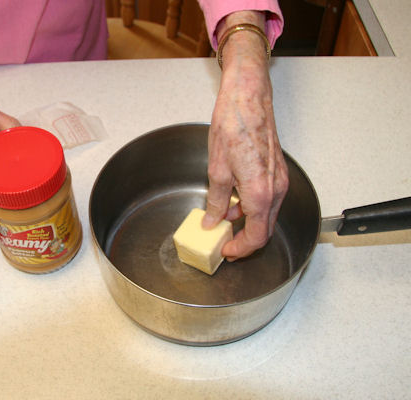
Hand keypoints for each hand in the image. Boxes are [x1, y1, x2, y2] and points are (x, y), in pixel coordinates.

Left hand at [202, 13, 288, 260]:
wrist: (248, 99)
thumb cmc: (234, 126)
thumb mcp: (217, 170)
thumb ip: (217, 201)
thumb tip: (213, 220)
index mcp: (260, 193)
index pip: (255, 236)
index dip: (240, 249)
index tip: (226, 251)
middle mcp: (275, 189)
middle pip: (264, 229)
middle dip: (244, 240)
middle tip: (224, 242)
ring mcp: (279, 180)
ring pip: (266, 215)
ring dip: (247, 223)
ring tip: (224, 223)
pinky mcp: (277, 171)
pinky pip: (268, 199)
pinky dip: (252, 208)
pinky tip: (234, 203)